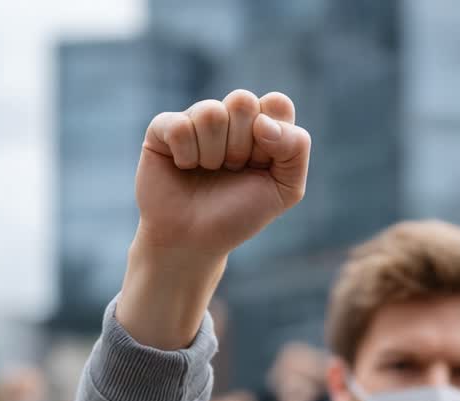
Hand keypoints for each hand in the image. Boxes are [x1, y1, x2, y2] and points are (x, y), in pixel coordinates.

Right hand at [119, 90, 311, 349]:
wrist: (194, 241)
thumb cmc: (238, 214)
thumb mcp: (285, 189)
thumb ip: (295, 148)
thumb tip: (262, 122)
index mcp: (262, 125)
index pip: (277, 103)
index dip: (273, 137)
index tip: (262, 164)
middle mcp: (230, 116)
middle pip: (243, 101)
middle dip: (240, 146)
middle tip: (232, 170)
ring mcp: (196, 119)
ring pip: (211, 113)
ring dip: (213, 154)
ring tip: (208, 171)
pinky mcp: (164, 128)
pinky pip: (180, 126)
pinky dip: (186, 156)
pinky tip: (183, 167)